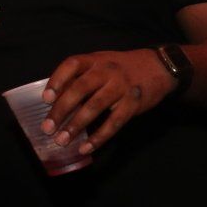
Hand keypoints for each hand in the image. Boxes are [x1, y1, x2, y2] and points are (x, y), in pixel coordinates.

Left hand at [41, 48, 177, 153]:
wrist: (160, 67)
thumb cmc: (124, 68)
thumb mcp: (103, 62)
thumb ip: (83, 76)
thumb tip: (56, 100)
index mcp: (96, 59)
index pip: (72, 65)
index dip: (57, 81)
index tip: (46, 99)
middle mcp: (107, 71)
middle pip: (80, 89)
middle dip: (61, 110)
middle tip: (47, 128)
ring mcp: (121, 87)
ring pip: (94, 107)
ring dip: (76, 125)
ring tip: (62, 140)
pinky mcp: (133, 103)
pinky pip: (114, 122)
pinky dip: (99, 137)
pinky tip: (86, 147)